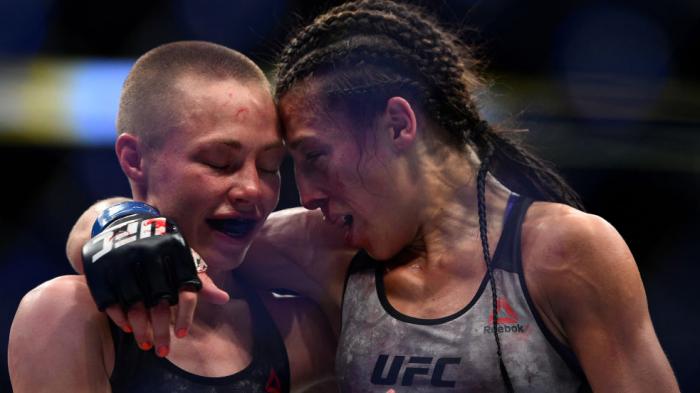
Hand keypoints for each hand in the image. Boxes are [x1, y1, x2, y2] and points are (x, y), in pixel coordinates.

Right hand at [82, 211, 228, 355]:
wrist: (122, 223)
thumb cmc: (162, 248)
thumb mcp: (183, 257)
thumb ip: (201, 280)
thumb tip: (224, 300)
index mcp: (175, 249)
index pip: (185, 288)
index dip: (185, 314)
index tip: (182, 334)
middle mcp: (150, 253)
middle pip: (159, 300)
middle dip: (161, 330)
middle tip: (164, 351)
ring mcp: (123, 260)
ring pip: (135, 303)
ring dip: (141, 328)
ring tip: (147, 345)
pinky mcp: (102, 268)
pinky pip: (111, 299)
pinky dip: (120, 317)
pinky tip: (129, 329)